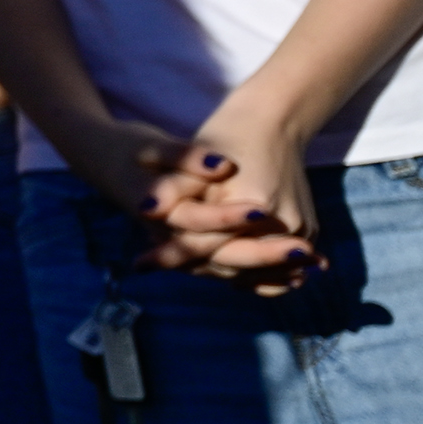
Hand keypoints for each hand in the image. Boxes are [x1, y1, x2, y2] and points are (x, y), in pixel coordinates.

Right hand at [51, 108, 316, 294]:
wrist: (111, 161)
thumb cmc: (136, 149)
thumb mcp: (158, 146)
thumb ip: (187, 158)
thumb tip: (222, 165)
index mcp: (162, 217)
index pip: (202, 225)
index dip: (235, 221)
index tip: (269, 215)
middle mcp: (171, 241)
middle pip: (223, 258)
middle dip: (266, 257)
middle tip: (305, 251)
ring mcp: (180, 252)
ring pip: (229, 272)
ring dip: (269, 271)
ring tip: (311, 262)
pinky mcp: (191, 256)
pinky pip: (229, 273)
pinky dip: (261, 276)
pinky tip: (294, 274)